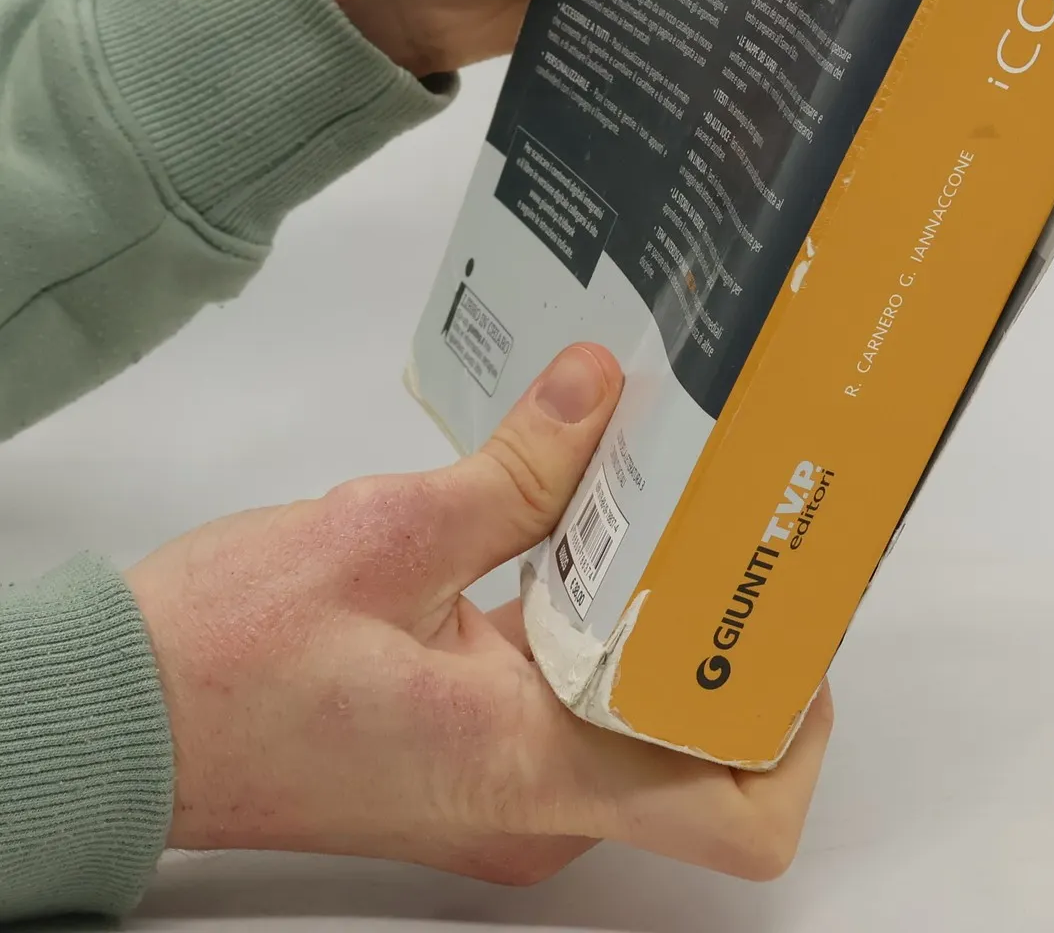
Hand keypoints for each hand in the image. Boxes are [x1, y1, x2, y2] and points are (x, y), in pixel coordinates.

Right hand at [127, 345, 832, 884]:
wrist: (115, 722)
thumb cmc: (224, 662)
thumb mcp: (387, 536)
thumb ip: (517, 469)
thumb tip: (603, 389)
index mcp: (533, 767)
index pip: (734, 809)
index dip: (791, 719)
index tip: (793, 608)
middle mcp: (537, 796)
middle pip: (700, 737)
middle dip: (730, 620)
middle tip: (745, 503)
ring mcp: (505, 774)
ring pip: (635, 699)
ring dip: (658, 599)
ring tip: (681, 482)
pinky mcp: (474, 738)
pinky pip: (573, 681)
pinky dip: (595, 604)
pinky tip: (591, 508)